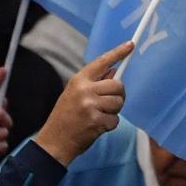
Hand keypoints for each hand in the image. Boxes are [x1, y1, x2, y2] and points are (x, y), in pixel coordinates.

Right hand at [31, 43, 130, 166]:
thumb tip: (115, 73)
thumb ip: (94, 83)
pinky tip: (97, 126)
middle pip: (118, 85)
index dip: (118, 53)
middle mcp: (85, 90)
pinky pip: (115, 120)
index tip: (131, 45)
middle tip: (108, 104)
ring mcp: (90, 105)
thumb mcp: (74, 94)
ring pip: (119, 102)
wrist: (54, 141)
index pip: (102, 62)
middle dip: (118, 95)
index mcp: (79, 80)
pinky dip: (110, 125)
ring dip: (114, 111)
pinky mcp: (96, 121)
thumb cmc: (66, 116)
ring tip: (99, 115)